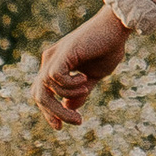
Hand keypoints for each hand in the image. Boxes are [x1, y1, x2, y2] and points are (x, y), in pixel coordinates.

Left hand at [37, 7, 130, 126]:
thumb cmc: (108, 47)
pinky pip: (55, 78)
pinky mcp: (63, 53)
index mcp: (55, 64)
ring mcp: (54, 56)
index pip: (41, 93)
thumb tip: (70, 107)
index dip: (48, 112)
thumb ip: (80, 91)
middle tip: (77, 121)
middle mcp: (50, 60)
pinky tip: (85, 80)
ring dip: (69, 96)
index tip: (60, 127)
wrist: (117, 27)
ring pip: (46, 88)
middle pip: (38, 94)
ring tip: (87, 88)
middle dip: (54, 112)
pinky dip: (69, 85)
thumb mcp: (93, 76)